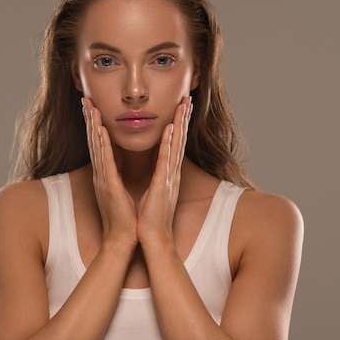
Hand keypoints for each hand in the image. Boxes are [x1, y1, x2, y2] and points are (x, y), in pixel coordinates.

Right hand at [82, 97, 137, 247]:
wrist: (123, 239)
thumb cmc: (124, 216)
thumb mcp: (119, 189)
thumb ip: (116, 173)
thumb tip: (118, 159)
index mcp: (105, 173)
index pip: (98, 144)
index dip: (94, 124)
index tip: (92, 107)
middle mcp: (100, 173)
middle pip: (93, 141)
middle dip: (89, 119)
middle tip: (86, 99)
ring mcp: (103, 179)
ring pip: (97, 147)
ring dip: (93, 126)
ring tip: (90, 107)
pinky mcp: (109, 186)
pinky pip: (105, 161)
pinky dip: (102, 145)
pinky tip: (100, 130)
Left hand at [136, 96, 192, 246]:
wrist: (153, 240)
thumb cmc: (151, 219)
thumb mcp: (155, 193)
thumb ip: (157, 178)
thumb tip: (157, 167)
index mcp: (168, 175)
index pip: (174, 145)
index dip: (179, 125)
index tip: (181, 108)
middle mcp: (172, 174)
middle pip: (179, 141)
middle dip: (184, 119)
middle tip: (188, 99)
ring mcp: (169, 178)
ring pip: (176, 146)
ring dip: (180, 124)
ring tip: (183, 105)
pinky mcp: (163, 185)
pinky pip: (165, 160)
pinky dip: (168, 144)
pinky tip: (170, 129)